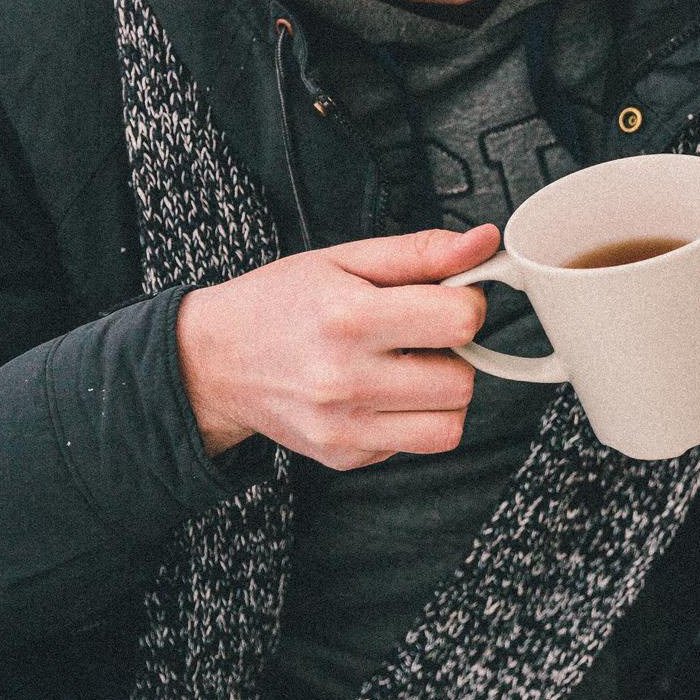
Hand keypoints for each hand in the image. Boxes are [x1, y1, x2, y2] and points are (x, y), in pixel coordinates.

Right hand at [176, 225, 499, 469]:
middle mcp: (345, 379)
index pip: (460, 322)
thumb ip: (422, 252)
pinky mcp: (344, 456)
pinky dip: (410, 420)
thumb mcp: (345, 259)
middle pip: (462, 382)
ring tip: (406, 369)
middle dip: (455, 356)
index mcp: (349, 317)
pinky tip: (379, 394)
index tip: (446, 301)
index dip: (467, 306)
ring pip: (449, 426)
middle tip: (420, 339)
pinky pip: (414, 445)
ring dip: (441, 396)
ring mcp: (344, 426)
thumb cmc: (281, 302)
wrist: (214, 361)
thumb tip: (485, 242)